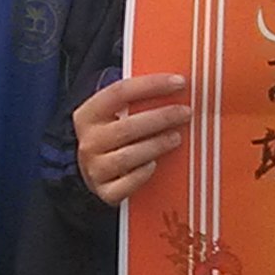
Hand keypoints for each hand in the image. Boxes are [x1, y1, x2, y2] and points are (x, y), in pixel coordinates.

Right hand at [73, 71, 191, 203]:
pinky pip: (127, 184)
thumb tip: (174, 84)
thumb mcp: (112, 114)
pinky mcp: (105, 191)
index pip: (119, 92)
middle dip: (161, 117)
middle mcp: (89, 142)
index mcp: (88, 115)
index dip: (151, 85)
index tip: (179, 82)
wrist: (90, 171)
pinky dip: (143, 174)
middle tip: (185, 113)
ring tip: (176, 137)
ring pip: (129, 156)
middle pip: (127, 126)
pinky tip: (155, 164)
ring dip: (157, 145)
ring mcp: (95, 169)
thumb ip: (135, 100)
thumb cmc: (111, 135)